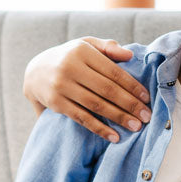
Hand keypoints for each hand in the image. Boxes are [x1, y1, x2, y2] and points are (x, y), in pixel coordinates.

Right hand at [22, 37, 151, 141]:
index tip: (146, 98)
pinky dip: (99, 128)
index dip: (132, 86)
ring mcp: (62, 86)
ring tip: (136, 126)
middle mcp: (70, 67)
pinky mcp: (56, 104)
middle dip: (129, 104)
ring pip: (96, 105)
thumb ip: (108, 47)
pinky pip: (82, 118)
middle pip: (107, 89)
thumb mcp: (86, 45)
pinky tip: (114, 136)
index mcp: (82, 51)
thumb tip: (130, 55)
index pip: (113, 71)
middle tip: (147, 116)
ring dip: (118, 117)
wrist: (34, 72)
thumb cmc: (69, 57)